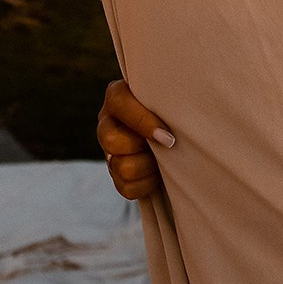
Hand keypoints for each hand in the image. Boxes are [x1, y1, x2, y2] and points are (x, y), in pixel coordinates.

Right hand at [97, 78, 174, 200]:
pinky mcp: (115, 175)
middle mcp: (106, 122)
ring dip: (148, 166)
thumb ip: (165, 99)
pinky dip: (147, 183)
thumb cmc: (173, 108)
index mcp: (116, 96)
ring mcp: (108, 151)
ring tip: (163, 158)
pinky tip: (157, 172)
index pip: (119, 104)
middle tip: (166, 145)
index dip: (143, 122)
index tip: (169, 137)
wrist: (176, 131)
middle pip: (111, 140)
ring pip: (122, 167)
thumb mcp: (168, 97)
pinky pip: (126, 188)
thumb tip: (171, 117)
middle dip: (144, 147)